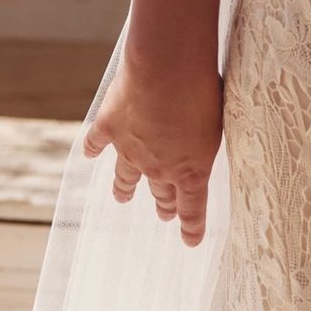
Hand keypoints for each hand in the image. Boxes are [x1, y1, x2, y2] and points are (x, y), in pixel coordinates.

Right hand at [82, 54, 224, 247]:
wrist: (168, 69)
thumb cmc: (204, 92)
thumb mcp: (221, 123)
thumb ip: (208, 141)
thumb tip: (204, 143)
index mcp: (191, 171)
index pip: (192, 209)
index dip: (191, 228)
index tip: (190, 241)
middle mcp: (158, 168)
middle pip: (161, 193)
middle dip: (164, 205)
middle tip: (164, 213)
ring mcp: (130, 149)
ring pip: (125, 177)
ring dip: (124, 188)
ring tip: (122, 196)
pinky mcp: (109, 127)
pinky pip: (97, 143)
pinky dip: (92, 148)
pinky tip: (88, 154)